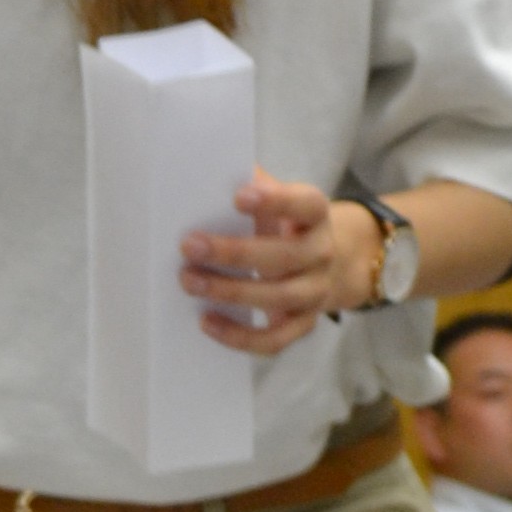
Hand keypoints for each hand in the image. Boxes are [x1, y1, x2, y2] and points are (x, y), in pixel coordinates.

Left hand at [178, 170, 349, 352]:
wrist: (321, 260)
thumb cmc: (280, 222)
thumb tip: (201, 172)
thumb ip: (247, 184)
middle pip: (285, 256)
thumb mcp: (272, 198)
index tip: (238, 196)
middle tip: (189, 245)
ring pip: (278, 298)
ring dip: (230, 291)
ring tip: (189, 281)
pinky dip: (239, 336)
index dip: (276, 201)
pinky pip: (274, 340)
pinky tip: (206, 321)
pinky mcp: (303, 324)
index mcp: (315, 215)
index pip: (305, 204)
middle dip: (235, 253)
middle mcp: (322, 253)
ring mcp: (316, 292)